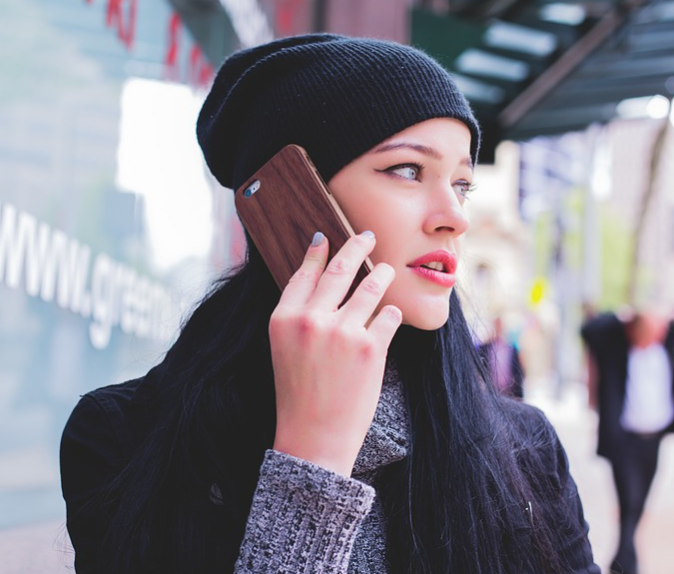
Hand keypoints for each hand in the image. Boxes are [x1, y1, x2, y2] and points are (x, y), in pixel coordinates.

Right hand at [269, 231, 401, 476]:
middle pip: (340, 269)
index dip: (317, 252)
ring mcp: (342, 332)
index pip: (304, 273)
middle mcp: (311, 320)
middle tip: (367, 236)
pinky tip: (389, 315)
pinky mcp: (370, 347)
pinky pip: (388, 316)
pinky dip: (390, 314)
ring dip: (381, 275)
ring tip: (386, 270)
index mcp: (284, 318)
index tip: (327, 237)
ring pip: (371, 286)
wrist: (313, 437)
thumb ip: (299, 315)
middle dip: (356, 246)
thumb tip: (321, 277)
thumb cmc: (298, 394)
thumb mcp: (284, 349)